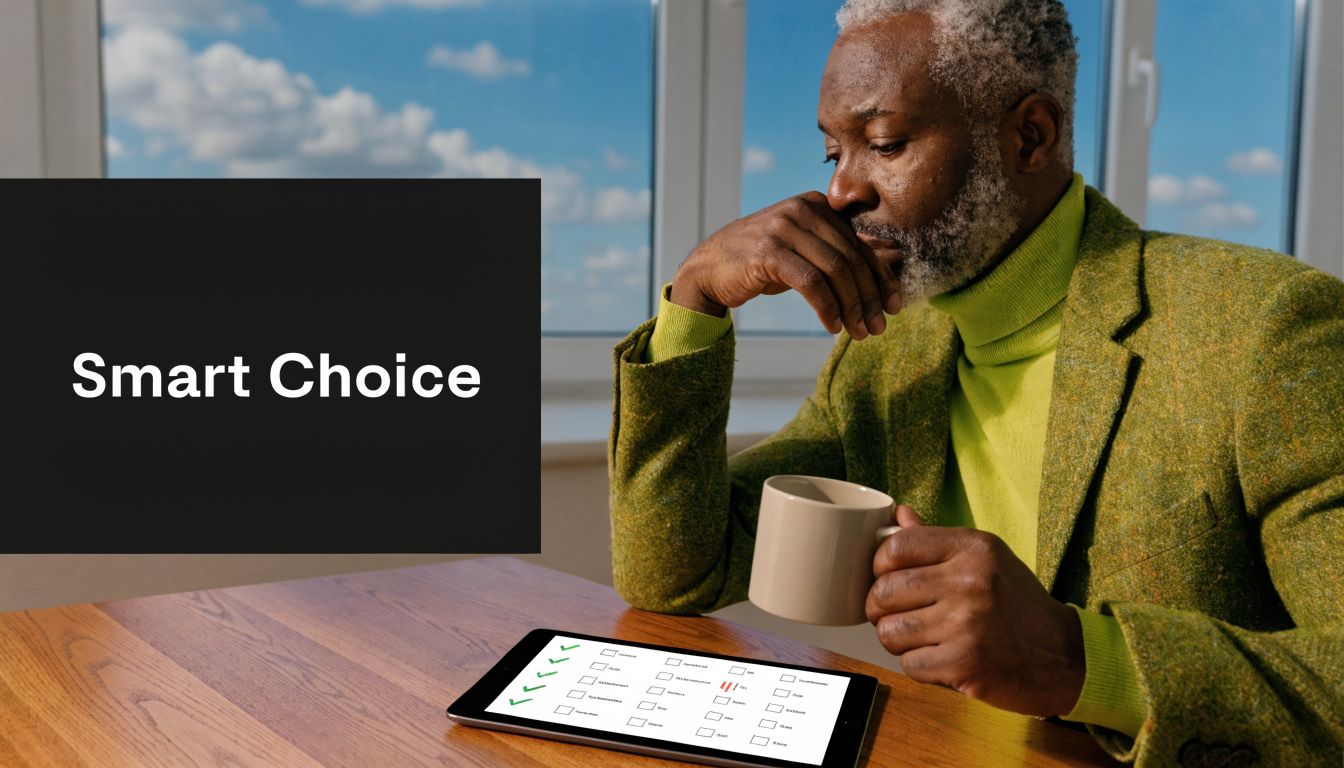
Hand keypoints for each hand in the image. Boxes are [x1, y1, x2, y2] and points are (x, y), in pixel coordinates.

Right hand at [669, 191, 900, 339]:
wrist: (709, 269)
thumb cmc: (762, 263)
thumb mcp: (805, 252)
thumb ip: (839, 253)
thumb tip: (889, 261)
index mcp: (816, 205)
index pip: (859, 245)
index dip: (881, 278)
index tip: (894, 307)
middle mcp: (803, 209)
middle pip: (850, 258)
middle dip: (869, 297)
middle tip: (878, 328)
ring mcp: (784, 228)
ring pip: (835, 270)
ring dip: (851, 306)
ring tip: (858, 332)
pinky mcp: (769, 251)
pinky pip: (810, 282)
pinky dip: (826, 307)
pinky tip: (832, 326)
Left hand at [866, 505, 1084, 716]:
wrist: (1065, 656)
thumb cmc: (1018, 605)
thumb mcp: (987, 560)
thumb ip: (937, 540)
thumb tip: (899, 514)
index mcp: (973, 548)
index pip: (896, 547)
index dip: (879, 566)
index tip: (886, 578)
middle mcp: (970, 581)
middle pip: (885, 592)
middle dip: (879, 608)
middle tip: (895, 615)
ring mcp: (967, 623)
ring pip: (890, 631)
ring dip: (896, 640)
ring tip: (919, 638)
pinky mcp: (965, 663)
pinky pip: (909, 664)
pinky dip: (917, 666)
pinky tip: (938, 659)